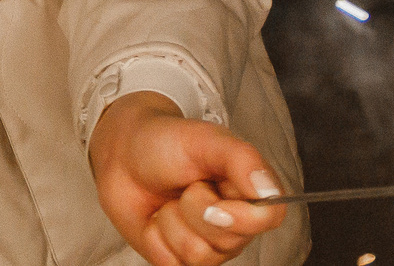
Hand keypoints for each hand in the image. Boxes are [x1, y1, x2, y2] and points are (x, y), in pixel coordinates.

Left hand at [90, 91, 285, 265]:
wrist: (122, 155)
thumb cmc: (166, 142)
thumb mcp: (205, 139)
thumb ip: (242, 159)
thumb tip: (270, 192)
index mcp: (250, 193)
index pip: (268, 218)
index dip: (240, 214)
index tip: (207, 189)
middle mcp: (235, 225)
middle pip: (229, 240)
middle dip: (195, 209)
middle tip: (186, 185)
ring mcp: (208, 246)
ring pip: (198, 255)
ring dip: (172, 221)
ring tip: (170, 199)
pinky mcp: (179, 259)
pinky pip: (172, 263)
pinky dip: (156, 237)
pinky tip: (155, 217)